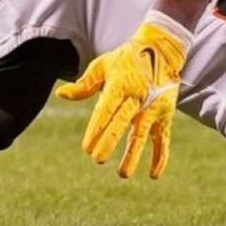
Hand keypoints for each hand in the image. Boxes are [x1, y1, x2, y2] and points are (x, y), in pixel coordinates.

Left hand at [55, 11, 190, 179]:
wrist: (162, 50)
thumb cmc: (126, 60)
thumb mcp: (103, 66)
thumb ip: (84, 84)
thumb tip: (61, 94)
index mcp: (120, 84)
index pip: (106, 110)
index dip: (96, 128)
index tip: (86, 147)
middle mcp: (137, 97)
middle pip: (122, 122)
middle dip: (110, 141)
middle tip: (98, 159)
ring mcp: (153, 107)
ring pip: (142, 133)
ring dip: (133, 154)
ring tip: (123, 174)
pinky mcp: (165, 115)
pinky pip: (163, 138)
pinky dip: (160, 156)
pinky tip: (153, 174)